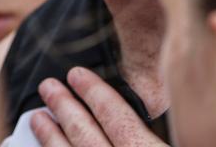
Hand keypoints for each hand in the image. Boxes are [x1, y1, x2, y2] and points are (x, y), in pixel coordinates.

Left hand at [31, 67, 168, 146]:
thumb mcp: (177, 141)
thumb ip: (162, 129)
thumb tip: (156, 98)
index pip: (117, 117)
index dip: (95, 93)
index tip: (77, 74)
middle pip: (86, 135)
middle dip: (65, 108)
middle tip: (48, 86)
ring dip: (52, 137)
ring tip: (38, 118)